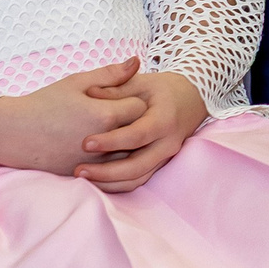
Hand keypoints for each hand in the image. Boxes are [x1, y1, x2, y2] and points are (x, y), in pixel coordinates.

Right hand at [0, 57, 146, 173]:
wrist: (12, 133)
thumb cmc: (44, 103)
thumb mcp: (76, 82)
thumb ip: (110, 74)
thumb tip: (137, 62)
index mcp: (105, 115)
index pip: (140, 107)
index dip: (133, 99)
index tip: (122, 97)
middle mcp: (105, 141)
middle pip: (139, 131)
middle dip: (134, 122)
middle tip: (122, 113)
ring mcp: (95, 162)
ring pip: (130, 154)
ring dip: (127, 143)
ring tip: (114, 131)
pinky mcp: (85, 176)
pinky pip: (113, 171)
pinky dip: (114, 161)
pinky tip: (105, 148)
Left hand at [74, 69, 208, 192]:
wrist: (190, 100)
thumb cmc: (161, 90)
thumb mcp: (141, 82)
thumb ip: (116, 88)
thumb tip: (90, 92)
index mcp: (164, 120)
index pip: (137, 135)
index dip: (111, 141)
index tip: (85, 143)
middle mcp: (167, 143)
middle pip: (137, 166)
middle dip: (106, 172)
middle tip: (78, 169)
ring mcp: (164, 157)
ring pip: (137, 179)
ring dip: (109, 182)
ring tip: (83, 177)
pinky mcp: (158, 165)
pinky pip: (137, 181)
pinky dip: (116, 184)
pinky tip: (95, 180)